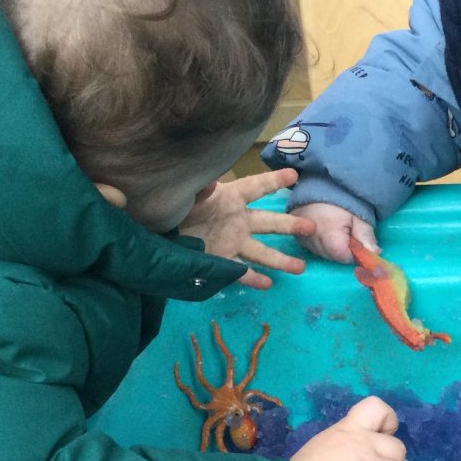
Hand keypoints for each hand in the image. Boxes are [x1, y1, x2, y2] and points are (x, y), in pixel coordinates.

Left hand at [178, 168, 314, 289]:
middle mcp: (235, 221)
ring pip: (261, 252)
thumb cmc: (169, 208)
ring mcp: (230, 243)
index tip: (294, 176)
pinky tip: (267, 284)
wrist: (150, 233)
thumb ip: (200, 190)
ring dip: (280, 260)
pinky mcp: (220, 261)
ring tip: (300, 268)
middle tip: (311, 228)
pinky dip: (252, 278)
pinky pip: (240, 271)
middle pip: (268, 223)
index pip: (256, 188)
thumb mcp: (184, 196)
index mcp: (228, 199)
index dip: (274, 181)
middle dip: (290, 226)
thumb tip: (213, 183)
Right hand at [289, 397, 407, 460]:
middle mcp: (360, 436)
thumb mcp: (321, 456)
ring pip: (399, 456)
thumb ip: (342, 454)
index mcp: (344, 430)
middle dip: (391, 459)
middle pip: (394, 439)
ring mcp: (370, 453)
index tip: (379, 438)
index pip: (374, 407)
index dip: (386, 422)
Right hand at [293, 201, 379, 262]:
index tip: (356, 238)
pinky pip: (313, 246)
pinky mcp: (297, 236)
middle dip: (343, 248)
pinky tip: (324, 227)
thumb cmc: (342, 198)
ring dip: (331, 245)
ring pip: (323, 253)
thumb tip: (375, 254)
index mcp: (329, 238)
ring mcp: (302, 240)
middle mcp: (312, 242)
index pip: (345, 258)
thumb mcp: (359, 216)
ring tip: (334, 225)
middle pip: (333, 257)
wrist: (318, 182)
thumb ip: (366, 236)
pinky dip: (321, 241)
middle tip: (346, 228)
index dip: (354, 252)